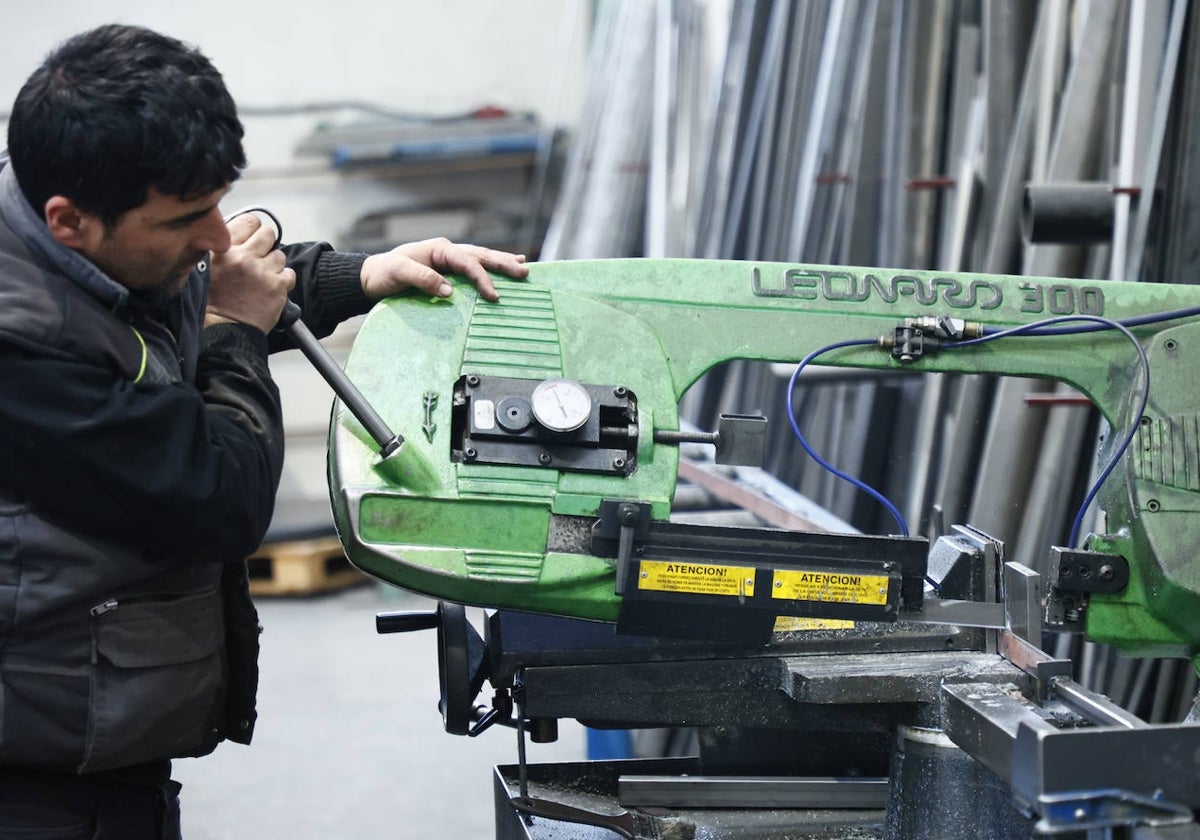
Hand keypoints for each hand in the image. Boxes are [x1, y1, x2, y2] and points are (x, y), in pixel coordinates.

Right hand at [205, 214, 295, 332]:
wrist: (224, 332)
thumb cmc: (213, 304)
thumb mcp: (207, 269)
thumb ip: (222, 249)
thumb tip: (241, 236)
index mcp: (223, 250)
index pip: (248, 221)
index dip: (252, 229)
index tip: (252, 239)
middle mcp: (243, 257)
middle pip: (268, 233)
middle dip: (266, 245)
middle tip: (259, 259)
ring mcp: (262, 272)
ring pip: (280, 255)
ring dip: (274, 265)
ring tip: (262, 279)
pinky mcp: (277, 287)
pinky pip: (289, 274)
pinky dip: (283, 281)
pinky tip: (270, 290)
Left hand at [360, 237, 528, 303]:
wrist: (373, 277)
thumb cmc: (385, 273)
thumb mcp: (400, 273)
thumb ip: (424, 279)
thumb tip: (449, 291)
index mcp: (439, 249)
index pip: (467, 262)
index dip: (482, 278)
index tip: (493, 296)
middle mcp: (447, 252)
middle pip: (481, 255)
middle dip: (503, 263)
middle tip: (524, 271)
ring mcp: (448, 260)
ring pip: (480, 259)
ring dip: (501, 262)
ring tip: (523, 265)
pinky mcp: (448, 271)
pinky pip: (473, 268)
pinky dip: (490, 268)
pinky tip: (503, 268)